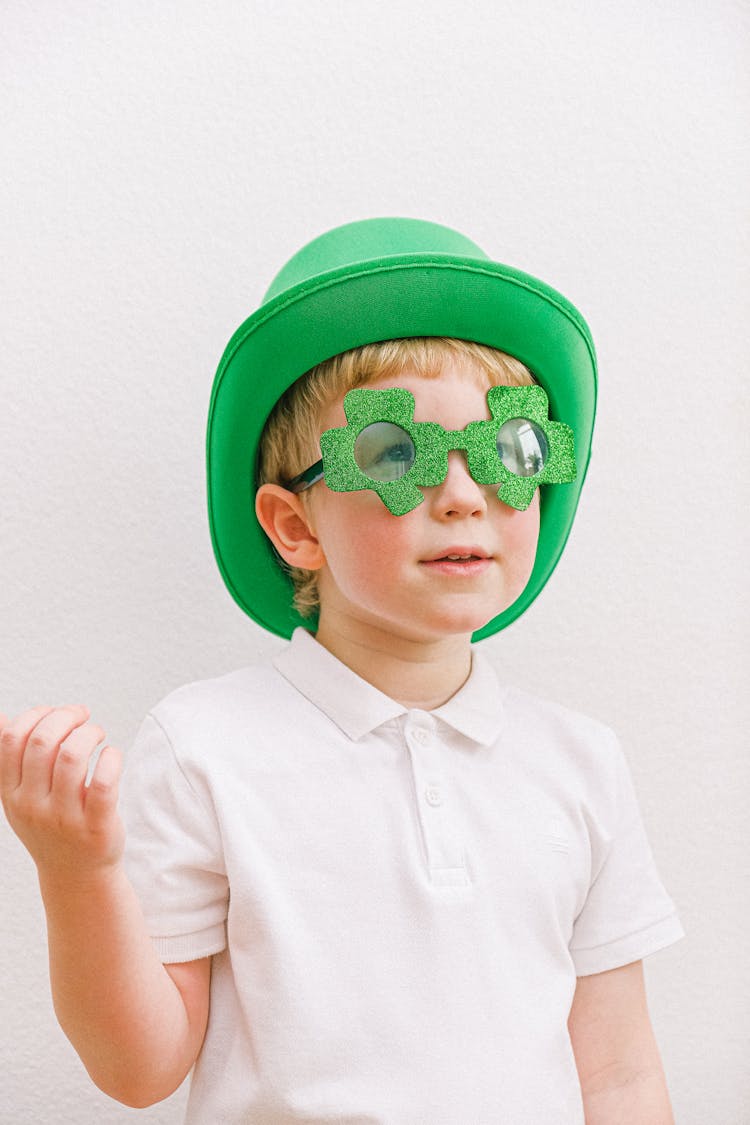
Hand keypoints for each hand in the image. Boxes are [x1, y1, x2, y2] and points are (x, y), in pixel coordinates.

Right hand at [0, 704, 124, 878]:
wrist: (76, 875)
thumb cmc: (51, 826)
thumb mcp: (22, 797)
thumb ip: (12, 760)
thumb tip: (1, 718)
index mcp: (12, 794)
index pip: (11, 739)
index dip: (36, 714)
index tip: (56, 713)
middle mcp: (33, 805)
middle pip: (41, 742)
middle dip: (65, 717)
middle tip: (82, 716)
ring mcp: (64, 817)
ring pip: (71, 756)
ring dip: (89, 733)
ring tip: (98, 734)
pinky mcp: (96, 825)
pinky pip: (103, 781)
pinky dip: (111, 758)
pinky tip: (112, 755)